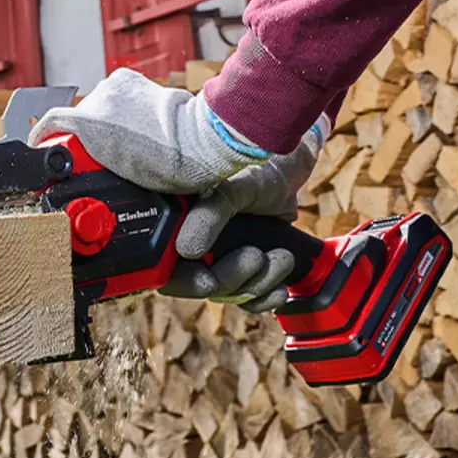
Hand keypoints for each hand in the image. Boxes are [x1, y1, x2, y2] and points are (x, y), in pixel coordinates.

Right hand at [27, 67, 326, 312]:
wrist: (291, 160)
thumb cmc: (258, 162)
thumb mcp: (233, 185)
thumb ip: (210, 214)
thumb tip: (187, 251)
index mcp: (177, 222)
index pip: (165, 268)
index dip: (183, 281)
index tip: (208, 280)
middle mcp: (193, 242)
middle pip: (200, 286)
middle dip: (232, 280)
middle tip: (255, 256)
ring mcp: (220, 254)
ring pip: (228, 292)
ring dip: (257, 283)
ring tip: (280, 257)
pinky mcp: (245, 263)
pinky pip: (248, 297)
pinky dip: (265, 297)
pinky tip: (280, 288)